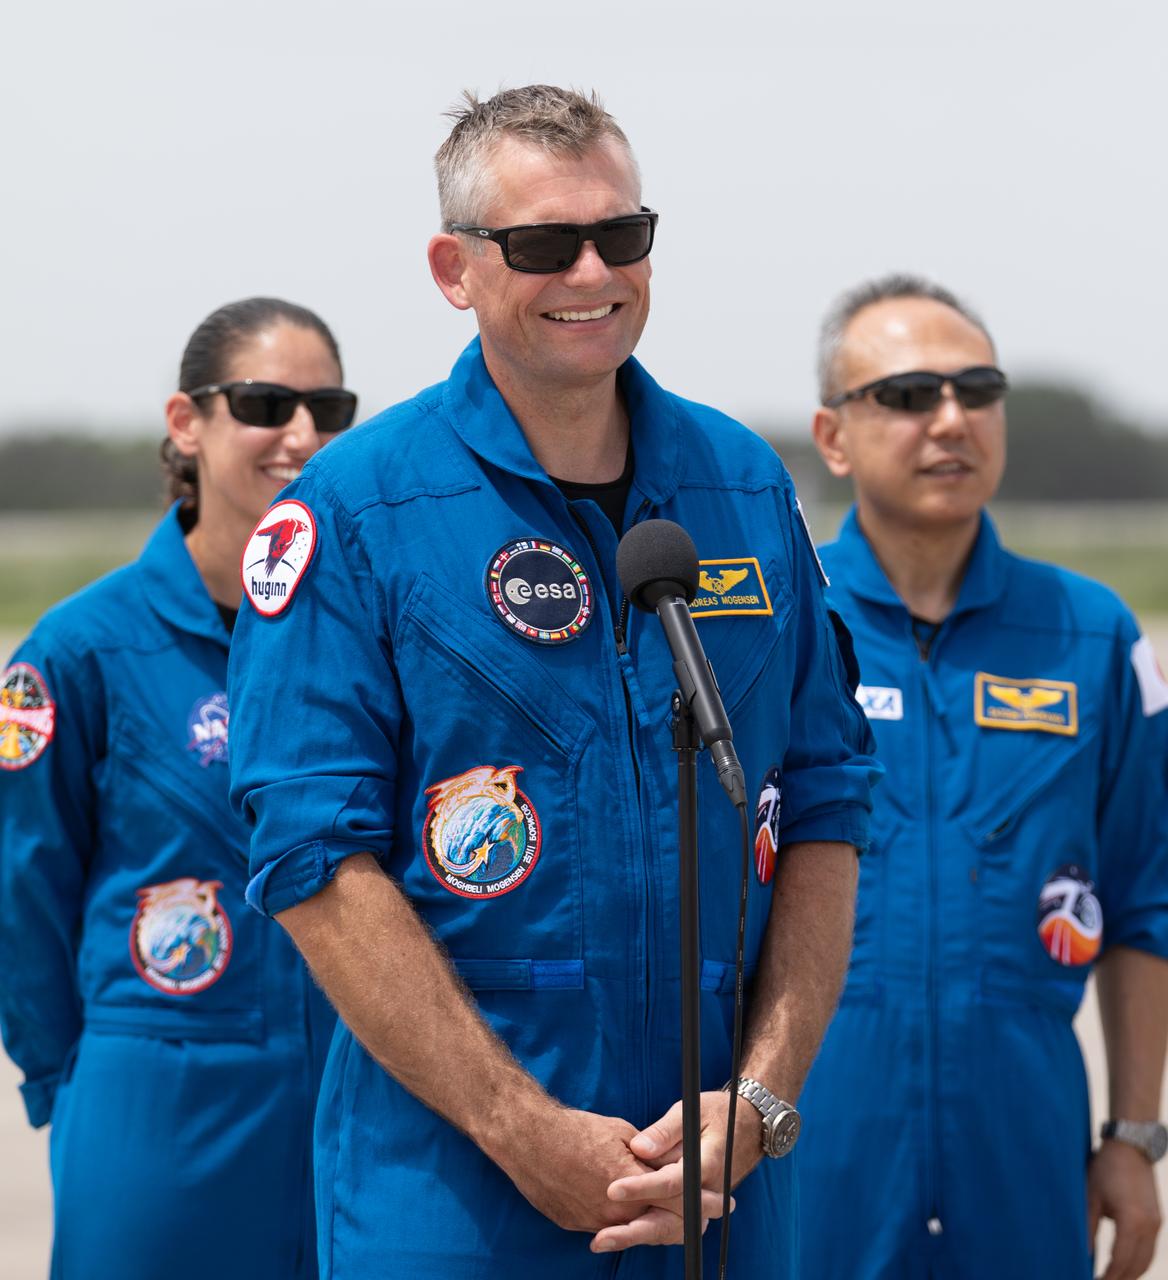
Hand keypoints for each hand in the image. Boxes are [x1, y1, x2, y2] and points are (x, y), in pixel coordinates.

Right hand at [489, 1103, 725, 1238]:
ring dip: (656, 1225)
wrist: (529, 1140)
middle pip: (663, 1226)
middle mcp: (617, 1210)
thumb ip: (647, 1155)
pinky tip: (634, 1214)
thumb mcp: (621, 1133)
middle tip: (703, 1218)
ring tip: (673, 1219)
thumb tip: (663, 1165)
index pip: (680, 1202)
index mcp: (633, 1183)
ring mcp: (596, 1221)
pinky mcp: (578, 1224)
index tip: (720, 1203)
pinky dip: (626, 1223)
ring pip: (636, 1231)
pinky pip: (610, 1227)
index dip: (702, 1202)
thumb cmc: (575, 1129)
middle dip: (687, 1222)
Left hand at [591, 1090, 760, 1251]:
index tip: (613, 1189)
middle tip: (602, 1238)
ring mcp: (704, 1204)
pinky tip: (621, 1233)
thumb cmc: (717, 1114)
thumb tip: (639, 1148)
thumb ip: (665, 1131)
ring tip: (604, 1240)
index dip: (642, 1187)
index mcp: (707, 1164)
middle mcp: (708, 1192)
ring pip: (671, 1230)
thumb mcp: (691, 1111)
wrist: (748, 1127)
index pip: (672, 1182)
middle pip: (671, 1220)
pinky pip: (673, 1226)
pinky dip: (649, 1231)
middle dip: (634, 1231)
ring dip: (638, 1236)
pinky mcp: (696, 1207)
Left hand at [1088, 1140, 1161, 1278]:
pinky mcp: (1157, 1220)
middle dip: (1119, 1279)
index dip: (1107, 1277)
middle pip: (1136, 1266)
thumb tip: (1081, 1254)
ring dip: (1130, 1274)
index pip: (1120, 1261)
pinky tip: (1124, 1266)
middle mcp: (1149, 1227)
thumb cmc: (1105, 1169)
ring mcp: (1156, 1224)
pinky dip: (1138, 1262)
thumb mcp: (1090, 1196)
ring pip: (1146, 1261)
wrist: (1130, 1147)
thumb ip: (1087, 1227)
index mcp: (1132, 1222)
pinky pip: (1150, 1250)